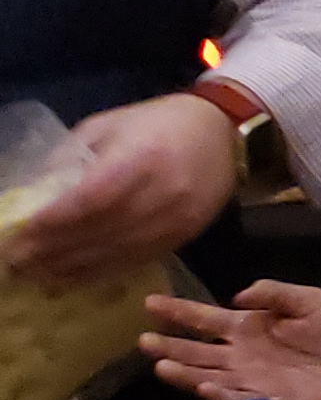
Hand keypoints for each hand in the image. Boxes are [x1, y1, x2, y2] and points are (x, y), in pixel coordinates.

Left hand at [1, 94, 236, 288]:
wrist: (221, 131)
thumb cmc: (157, 122)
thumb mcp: (107, 126)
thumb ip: (72, 158)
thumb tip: (35, 197)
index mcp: (140, 158)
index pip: (89, 201)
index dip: (52, 224)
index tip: (17, 238)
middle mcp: (162, 193)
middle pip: (100, 232)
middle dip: (53, 251)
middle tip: (17, 263)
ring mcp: (177, 219)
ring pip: (118, 253)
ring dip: (73, 268)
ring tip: (38, 275)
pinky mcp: (185, 235)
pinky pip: (137, 260)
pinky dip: (102, 272)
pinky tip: (75, 276)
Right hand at [140, 280, 320, 399]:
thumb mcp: (310, 300)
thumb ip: (274, 293)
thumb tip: (236, 297)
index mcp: (250, 327)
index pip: (204, 319)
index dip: (177, 312)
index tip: (149, 303)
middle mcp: (243, 354)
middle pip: (197, 350)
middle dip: (170, 345)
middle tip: (143, 341)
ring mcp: (252, 379)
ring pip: (207, 375)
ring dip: (184, 371)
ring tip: (160, 365)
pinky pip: (236, 397)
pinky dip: (219, 392)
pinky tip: (203, 383)